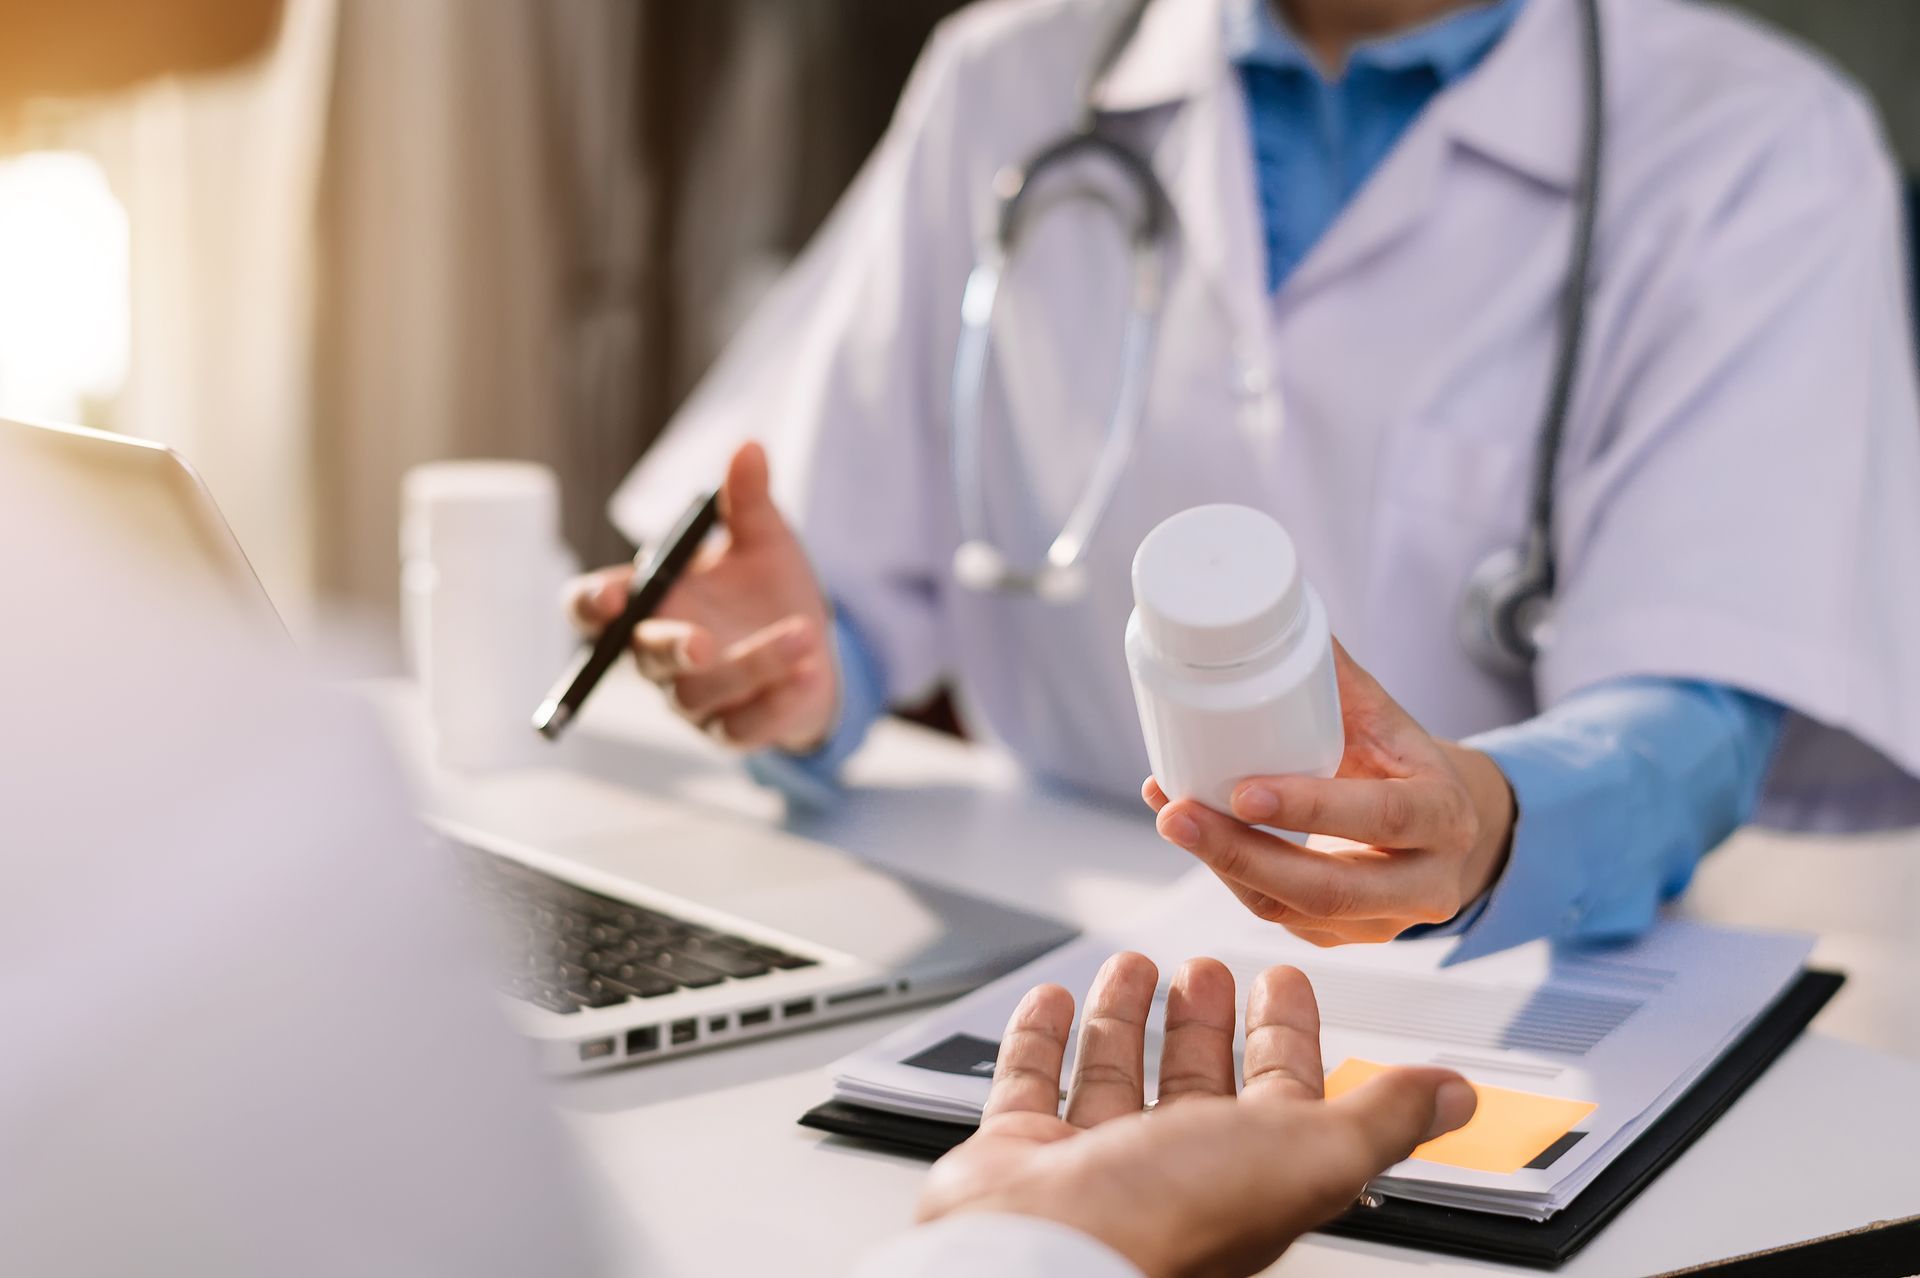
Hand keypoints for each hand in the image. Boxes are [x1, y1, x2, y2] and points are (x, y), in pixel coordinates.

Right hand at [568, 442, 836, 751]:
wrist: (812, 650)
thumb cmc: (768, 590)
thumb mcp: (764, 540)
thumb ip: (747, 501)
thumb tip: (749, 446)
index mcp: (650, 602)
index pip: (592, 609)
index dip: (590, 606)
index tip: (609, 597)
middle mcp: (659, 655)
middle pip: (640, 659)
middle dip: (667, 649)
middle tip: (701, 641)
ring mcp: (693, 699)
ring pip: (700, 692)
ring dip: (752, 665)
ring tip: (804, 633)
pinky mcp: (732, 729)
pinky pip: (744, 727)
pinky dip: (777, 700)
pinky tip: (811, 671)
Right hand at [918, 953, 1474, 1277]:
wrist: (1053, 1251)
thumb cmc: (1176, 1217)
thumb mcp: (1310, 1154)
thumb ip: (1382, 1118)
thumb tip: (1455, 1095)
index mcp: (1249, 1168)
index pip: (1281, 1090)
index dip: (1286, 1034)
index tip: (1283, 982)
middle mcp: (1173, 1166)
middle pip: (1197, 1080)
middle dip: (1207, 1019)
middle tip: (1208, 966)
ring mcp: (1094, 1160)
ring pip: (1116, 1074)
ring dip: (1128, 1017)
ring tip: (1134, 965)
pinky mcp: (1023, 1152)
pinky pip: (1031, 1082)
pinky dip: (1041, 1038)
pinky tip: (1052, 1001)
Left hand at [1144, 640, 1514, 944]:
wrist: (1436, 823)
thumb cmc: (1398, 756)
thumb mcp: (1383, 714)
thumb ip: (1332, 673)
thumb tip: (1270, 608)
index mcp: (1446, 816)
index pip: (1384, 817)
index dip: (1312, 809)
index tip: (1241, 790)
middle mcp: (1426, 882)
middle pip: (1329, 888)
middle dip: (1241, 854)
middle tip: (1176, 815)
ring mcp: (1384, 923)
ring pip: (1292, 911)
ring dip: (1221, 867)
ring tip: (1168, 817)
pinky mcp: (1341, 939)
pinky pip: (1275, 915)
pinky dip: (1224, 873)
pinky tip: (1187, 830)